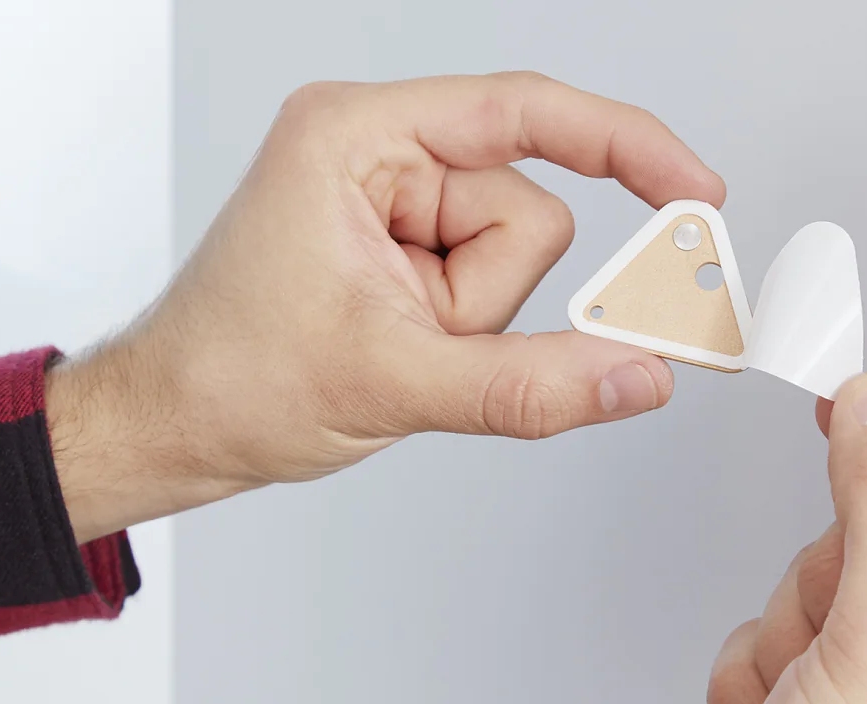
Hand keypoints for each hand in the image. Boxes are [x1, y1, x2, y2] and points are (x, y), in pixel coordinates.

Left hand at [46, 73, 724, 540]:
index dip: (624, 147)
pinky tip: (395, 349)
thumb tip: (639, 375)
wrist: (169, 428)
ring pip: (513, 257)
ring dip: (471, 323)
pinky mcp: (398, 245)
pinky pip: (486, 285)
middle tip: (415, 342)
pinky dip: (461, 332)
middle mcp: (375, 150)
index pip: (525, 112)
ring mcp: (388, 200)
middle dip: (487, 298)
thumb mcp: (392, 383)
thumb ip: (530, 383)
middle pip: (526, 208)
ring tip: (391, 349)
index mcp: (356, 136)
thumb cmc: (230, 379)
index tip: (698, 189)